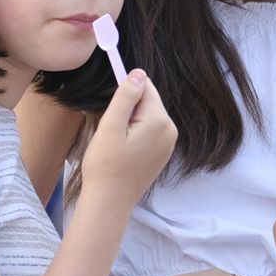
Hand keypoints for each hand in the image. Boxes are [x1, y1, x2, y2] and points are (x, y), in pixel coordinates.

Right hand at [80, 70, 176, 209]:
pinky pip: (149, 132)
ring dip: (130, 121)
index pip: (145, 88)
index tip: (110, 107)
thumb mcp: (111, 126)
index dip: (125, 91)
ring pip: (147, 117)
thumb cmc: (105, 165)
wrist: (110, 201)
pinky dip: (135, 134)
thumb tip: (138, 73)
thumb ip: (126, 97)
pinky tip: (123, 150)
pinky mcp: (162, 154)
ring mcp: (169, 144)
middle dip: (128, 109)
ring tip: (116, 142)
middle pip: (148, 102)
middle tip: (111, 130)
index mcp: (160, 121)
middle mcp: (170, 130)